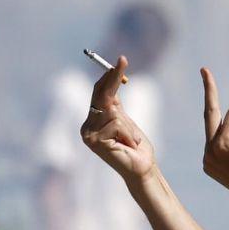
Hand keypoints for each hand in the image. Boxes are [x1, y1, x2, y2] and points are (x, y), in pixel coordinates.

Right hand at [80, 56, 155, 184]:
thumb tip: (111, 81)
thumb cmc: (135, 147)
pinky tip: (128, 145)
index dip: (108, 77)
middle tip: (123, 60)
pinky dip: (127, 132)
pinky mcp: (94, 142)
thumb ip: (115, 105)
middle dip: (113, 78)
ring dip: (128, 124)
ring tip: (131, 140)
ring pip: (112, 111)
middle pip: (100, 95)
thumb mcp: (125, 121)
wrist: (141, 169)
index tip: (121, 61)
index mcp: (93, 121)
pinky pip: (116, 123)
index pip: (98, 93)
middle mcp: (87, 127)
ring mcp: (88, 135)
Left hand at [201, 67, 228, 207]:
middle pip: (214, 117)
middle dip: (212, 95)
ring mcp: (206, 160)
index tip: (211, 76)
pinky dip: (227, 141)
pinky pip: (216, 143)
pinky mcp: (208, 165)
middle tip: (204, 69)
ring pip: (218, 130)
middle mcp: (208, 152)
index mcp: (220, 145)